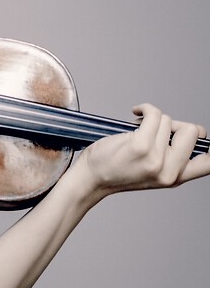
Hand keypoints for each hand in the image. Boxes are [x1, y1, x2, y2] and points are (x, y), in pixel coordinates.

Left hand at [75, 103, 209, 198]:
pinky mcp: (140, 146)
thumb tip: (193, 130)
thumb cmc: (117, 170)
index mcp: (176, 178)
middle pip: (193, 131)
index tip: (205, 136)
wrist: (90, 178)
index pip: (208, 163)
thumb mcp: (153, 173)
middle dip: (174, 124)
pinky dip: (145, 109)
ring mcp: (155, 159)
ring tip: (137, 130)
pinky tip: (135, 113)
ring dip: (153, 120)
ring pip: (169, 120)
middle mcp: (169, 172)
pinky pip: (154, 114)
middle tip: (156, 130)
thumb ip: (174, 158)